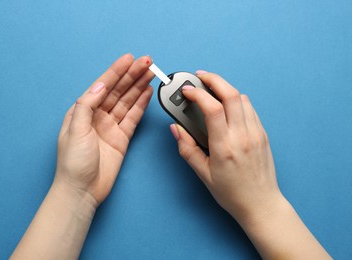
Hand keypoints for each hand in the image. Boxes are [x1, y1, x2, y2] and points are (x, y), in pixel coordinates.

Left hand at [55, 54, 153, 205]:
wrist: (82, 190)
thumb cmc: (73, 163)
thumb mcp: (75, 131)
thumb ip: (86, 106)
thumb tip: (100, 86)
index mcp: (82, 112)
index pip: (102, 86)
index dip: (116, 71)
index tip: (129, 59)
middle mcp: (97, 116)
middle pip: (117, 91)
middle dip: (131, 75)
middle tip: (146, 62)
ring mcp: (110, 126)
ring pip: (127, 101)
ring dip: (138, 86)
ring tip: (150, 73)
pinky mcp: (122, 137)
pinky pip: (133, 117)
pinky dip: (141, 105)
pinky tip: (147, 93)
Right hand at [170, 71, 280, 224]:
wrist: (261, 204)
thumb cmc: (231, 193)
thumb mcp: (203, 174)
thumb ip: (187, 149)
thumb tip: (176, 128)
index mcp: (225, 147)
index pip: (212, 109)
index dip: (197, 94)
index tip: (186, 91)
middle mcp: (243, 136)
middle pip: (231, 94)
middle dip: (214, 79)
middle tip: (200, 76)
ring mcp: (256, 134)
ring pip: (242, 98)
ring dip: (225, 89)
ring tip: (211, 89)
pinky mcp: (263, 134)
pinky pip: (250, 109)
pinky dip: (237, 100)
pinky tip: (226, 105)